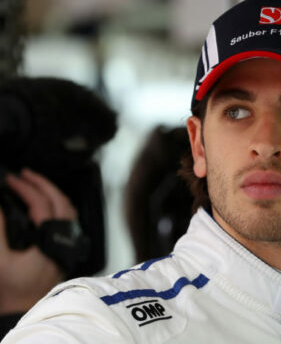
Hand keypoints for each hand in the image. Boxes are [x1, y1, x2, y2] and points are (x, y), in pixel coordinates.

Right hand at [0, 168, 76, 313]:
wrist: (21, 312)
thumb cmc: (11, 290)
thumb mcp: (0, 258)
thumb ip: (0, 228)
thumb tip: (0, 206)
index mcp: (50, 238)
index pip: (41, 203)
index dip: (25, 187)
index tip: (11, 178)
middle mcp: (63, 239)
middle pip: (60, 201)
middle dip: (43, 184)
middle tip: (25, 174)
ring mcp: (66, 245)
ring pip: (67, 210)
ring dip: (52, 194)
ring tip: (35, 185)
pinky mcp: (63, 251)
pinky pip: (66, 221)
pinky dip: (56, 207)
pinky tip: (44, 207)